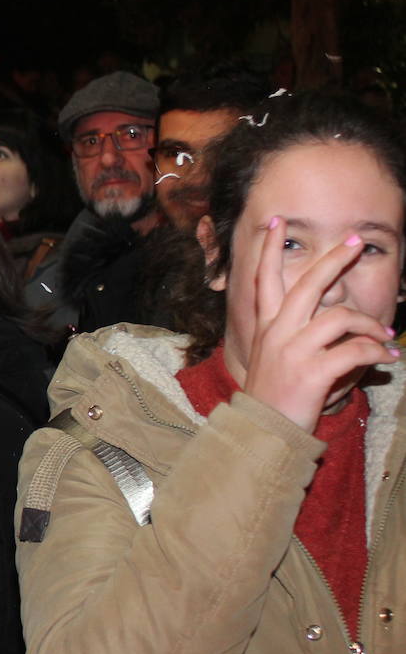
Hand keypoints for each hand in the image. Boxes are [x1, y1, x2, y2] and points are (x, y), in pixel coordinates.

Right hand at [241, 217, 398, 431]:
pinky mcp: (312, 371)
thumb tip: (328, 316)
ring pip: (340, 317)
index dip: (268, 250)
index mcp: (267, 327)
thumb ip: (293, 334)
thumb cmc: (274, 396)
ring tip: (386, 337)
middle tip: (354, 242)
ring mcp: (293, 351)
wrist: (263, 431)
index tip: (275, 222)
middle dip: (334, 259)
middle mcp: (278, 333)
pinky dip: (377, 353)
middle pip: (308, 284)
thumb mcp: (274, 358)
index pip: (264, 280)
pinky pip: (355, 351)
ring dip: (370, 325)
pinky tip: (388, 359)